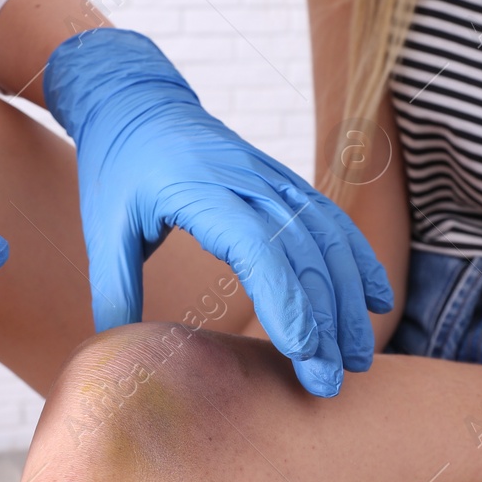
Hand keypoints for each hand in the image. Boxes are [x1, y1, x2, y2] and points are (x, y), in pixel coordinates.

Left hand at [43, 28, 392, 396]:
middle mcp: (246, 179)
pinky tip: (377, 299)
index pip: (257, 247)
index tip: (302, 351)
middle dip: (324, 319)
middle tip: (331, 379)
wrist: (137, 101)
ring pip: (326, 237)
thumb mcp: (103, 227)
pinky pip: (331, 219)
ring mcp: (272, 176)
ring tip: (357, 356)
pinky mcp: (284, 180)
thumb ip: (114, 290)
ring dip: (349, 298)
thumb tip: (120, 354)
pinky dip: (357, 259)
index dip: (285, 299)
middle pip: (301, 251)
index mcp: (198, 188)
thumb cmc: (118, 167)